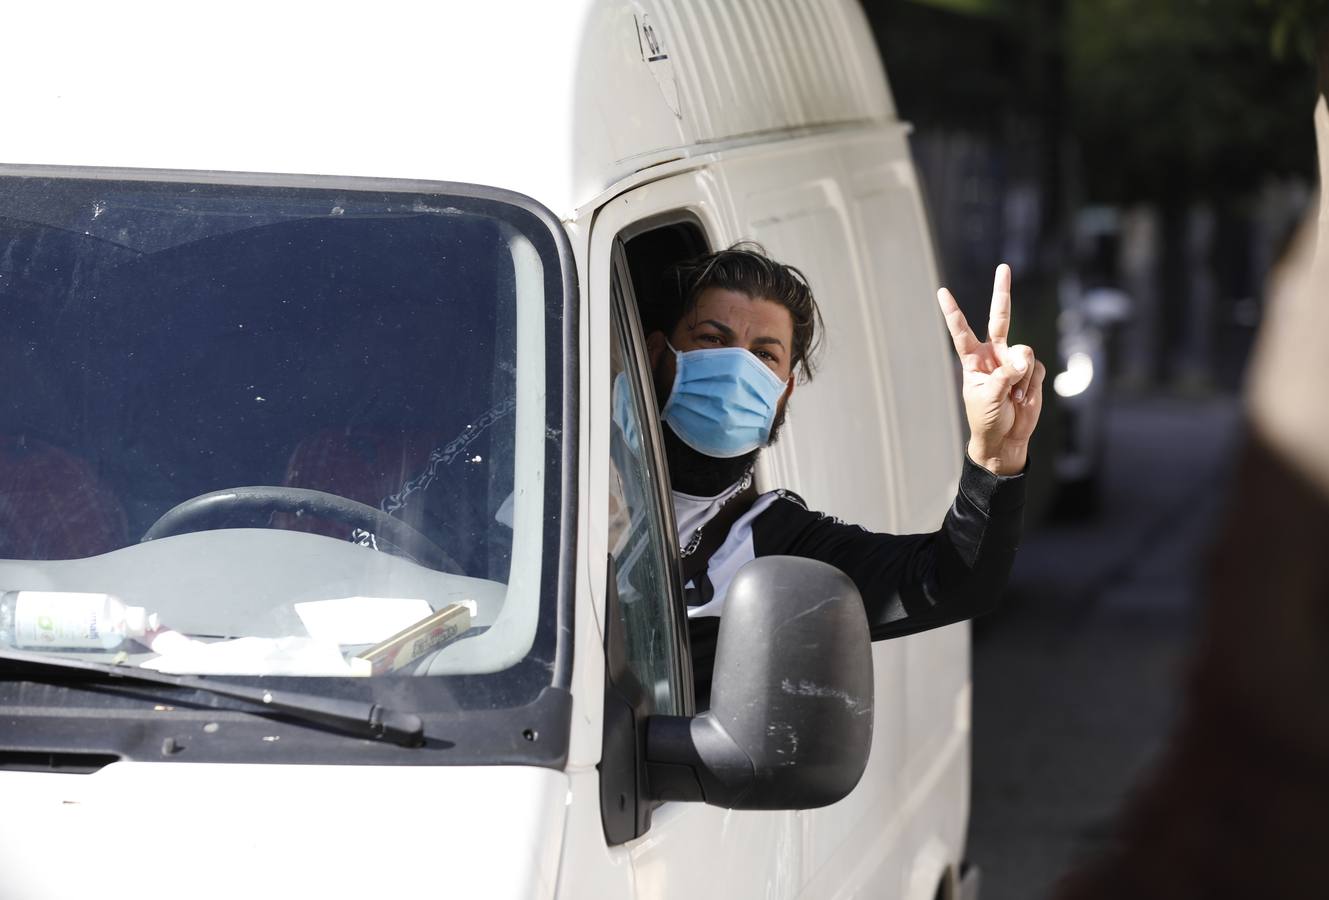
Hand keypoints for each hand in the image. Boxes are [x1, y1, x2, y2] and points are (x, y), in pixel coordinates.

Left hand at [936, 264, 1045, 475]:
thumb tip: (1025, 357)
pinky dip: (1031, 385)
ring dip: (1021, 379)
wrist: (1006, 438)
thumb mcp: (989, 397)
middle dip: (1002, 292)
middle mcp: (994, 354)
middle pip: (1000, 317)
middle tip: (1003, 267)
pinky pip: (1036, 369)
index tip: (941, 291)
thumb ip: (1005, 374)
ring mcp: (1014, 361)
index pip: (961, 331)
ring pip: (1024, 353)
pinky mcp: (1032, 371)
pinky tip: (1023, 398)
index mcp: (973, 360)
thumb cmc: (988, 419)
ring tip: (1013, 397)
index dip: (952, 312)